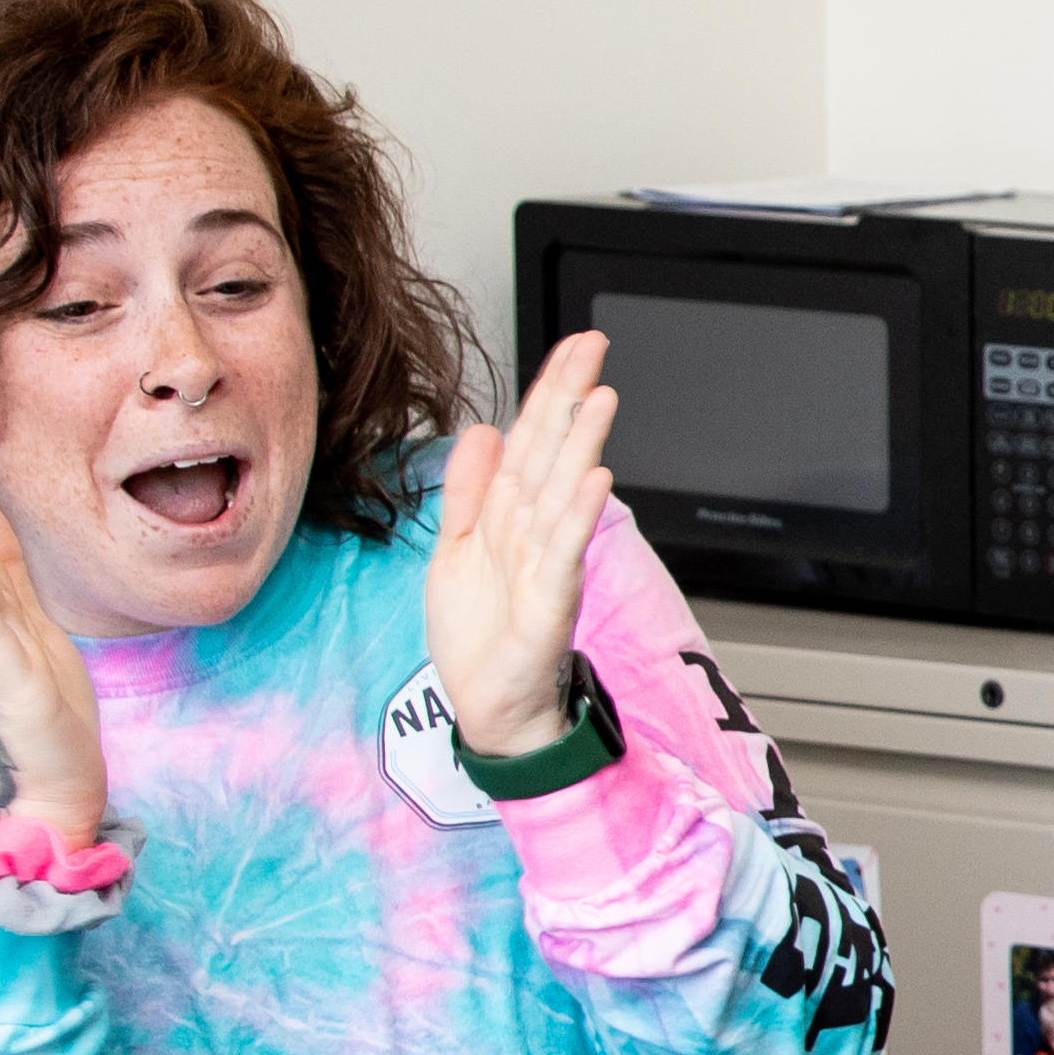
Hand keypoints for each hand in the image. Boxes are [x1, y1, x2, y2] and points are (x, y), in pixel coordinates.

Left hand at [423, 332, 622, 761]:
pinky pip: (563, 552)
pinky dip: (577, 516)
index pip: (530, 439)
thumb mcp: (454, 549)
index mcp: (508, 516)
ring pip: (561, 492)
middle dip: (570, 396)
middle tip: (594, 345)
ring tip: (599, 396)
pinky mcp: (547, 603)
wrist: (489, 709)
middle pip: (552, 451)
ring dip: (582, 443)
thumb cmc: (480, 638)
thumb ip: (466, 490)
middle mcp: (532, 532)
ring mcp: (545, 565)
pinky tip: (594, 481)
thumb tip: (480, 431)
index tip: (571, 347)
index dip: (548, 391)